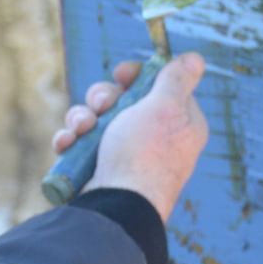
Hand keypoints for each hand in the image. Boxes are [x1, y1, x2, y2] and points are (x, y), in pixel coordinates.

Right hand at [49, 53, 208, 221]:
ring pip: (96, 120)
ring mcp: (125, 157)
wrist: (117, 204)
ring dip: (82, 118)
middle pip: (122, 101)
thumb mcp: (166, 106)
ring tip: (80, 130)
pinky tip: (67, 144)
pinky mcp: (100, 170)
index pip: (158, 88)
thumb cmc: (146, 153)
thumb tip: (195, 59)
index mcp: (178, 124)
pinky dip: (71, 141)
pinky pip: (81, 145)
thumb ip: (178, 79)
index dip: (137, 77)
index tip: (122, 74)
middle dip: (103, 97)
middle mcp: (153, 140)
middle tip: (101, 106)